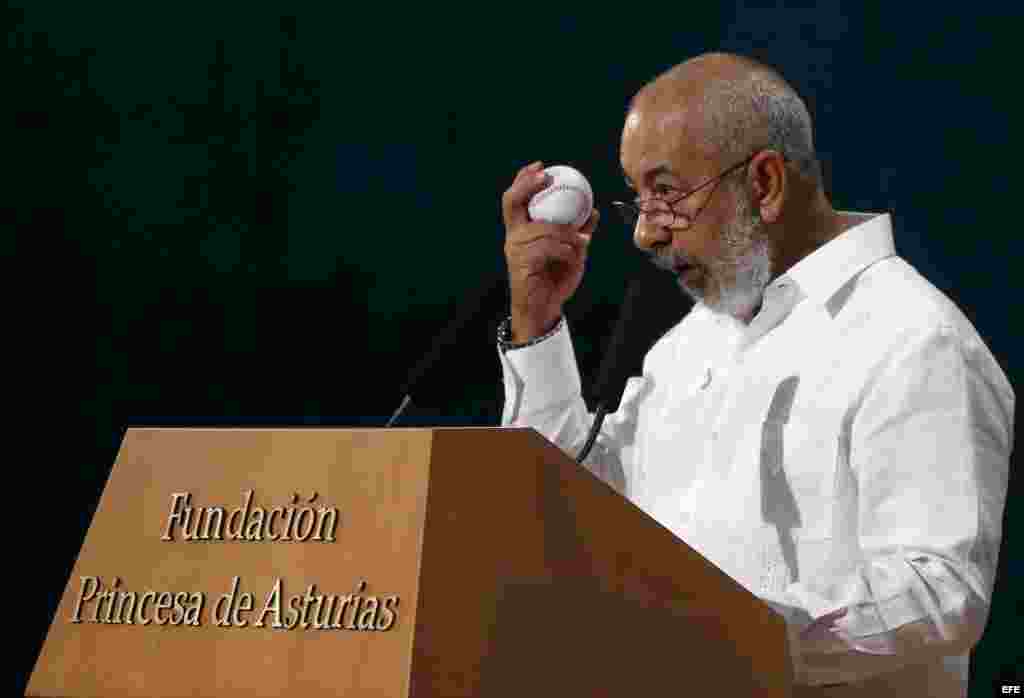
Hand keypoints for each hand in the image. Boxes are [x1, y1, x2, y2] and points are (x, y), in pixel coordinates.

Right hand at [502, 161, 598, 340]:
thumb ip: (578, 233)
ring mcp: (516, 251)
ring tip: (581, 242)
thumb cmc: (555, 280)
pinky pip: (547, 248)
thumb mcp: (572, 252)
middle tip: (546, 177)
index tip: (540, 167)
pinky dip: (565, 250)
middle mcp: (514, 238)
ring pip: (542, 229)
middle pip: (512, 202)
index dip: (524, 180)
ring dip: (566, 234)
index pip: (515, 200)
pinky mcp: (521, 265)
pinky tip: (574, 255)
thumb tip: (594, 212)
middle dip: (527, 185)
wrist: (545, 309)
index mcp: (522, 231)